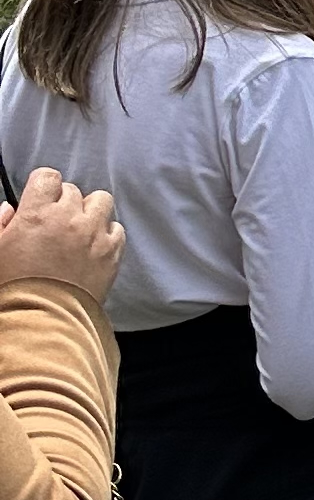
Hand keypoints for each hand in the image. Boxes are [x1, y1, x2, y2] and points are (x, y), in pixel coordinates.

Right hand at [0, 164, 122, 310]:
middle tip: (53, 225)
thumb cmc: (13, 289)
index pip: (48, 177)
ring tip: (78, 230)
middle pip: (73, 191)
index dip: (43, 188)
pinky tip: (94, 247)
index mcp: (37, 213)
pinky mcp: (112, 252)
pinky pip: (117, 229)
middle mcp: (69, 218)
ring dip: (90, 211)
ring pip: (101, 202)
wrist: (42, 322)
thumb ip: (1, 224)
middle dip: (63, 203)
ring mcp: (94, 234)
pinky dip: (107, 234)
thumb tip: (10, 209)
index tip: (40, 201)